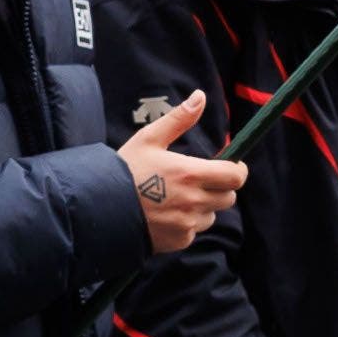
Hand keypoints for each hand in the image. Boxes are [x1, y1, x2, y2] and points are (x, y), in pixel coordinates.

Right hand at [118, 96, 248, 256]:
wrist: (100, 207)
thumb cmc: (126, 169)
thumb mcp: (149, 138)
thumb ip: (179, 119)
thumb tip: (200, 96)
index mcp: (191, 173)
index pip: (235, 176)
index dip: (237, 170)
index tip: (230, 166)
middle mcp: (194, 201)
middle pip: (228, 197)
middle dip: (219, 188)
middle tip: (198, 181)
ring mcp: (187, 223)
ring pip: (211, 215)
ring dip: (202, 207)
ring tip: (176, 198)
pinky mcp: (179, 240)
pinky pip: (193, 231)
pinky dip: (186, 224)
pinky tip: (166, 214)